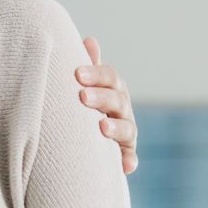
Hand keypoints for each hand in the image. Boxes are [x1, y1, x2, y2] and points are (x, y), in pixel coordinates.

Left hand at [76, 36, 137, 173]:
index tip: (77, 74)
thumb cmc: (84, 104)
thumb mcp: (86, 85)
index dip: (95, 75)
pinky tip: (126, 166)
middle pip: (118, 100)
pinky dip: (129, 161)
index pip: (110, 77)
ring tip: (102, 128)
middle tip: (82, 97)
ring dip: (116, 128)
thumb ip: (89, 66)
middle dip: (101, 97)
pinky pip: (129, 158)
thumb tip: (89, 40)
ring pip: (127, 128)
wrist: (85, 137)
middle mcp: (122, 109)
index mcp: (113, 89)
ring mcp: (125, 132)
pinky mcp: (125, 154)